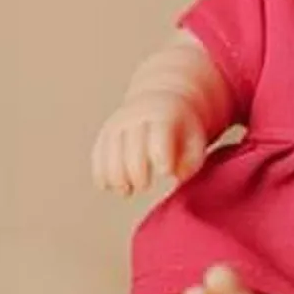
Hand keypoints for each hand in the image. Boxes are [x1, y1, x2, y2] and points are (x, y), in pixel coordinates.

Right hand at [91, 90, 206, 195]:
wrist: (163, 102)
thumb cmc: (183, 129)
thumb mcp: (195, 140)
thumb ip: (191, 161)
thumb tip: (174, 176)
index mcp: (164, 116)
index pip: (159, 138)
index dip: (161, 158)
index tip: (165, 173)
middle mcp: (137, 117)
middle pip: (132, 149)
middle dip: (136, 174)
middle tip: (145, 187)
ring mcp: (118, 124)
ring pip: (110, 154)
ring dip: (116, 178)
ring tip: (127, 192)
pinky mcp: (105, 133)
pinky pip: (98, 156)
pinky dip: (101, 175)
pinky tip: (110, 187)